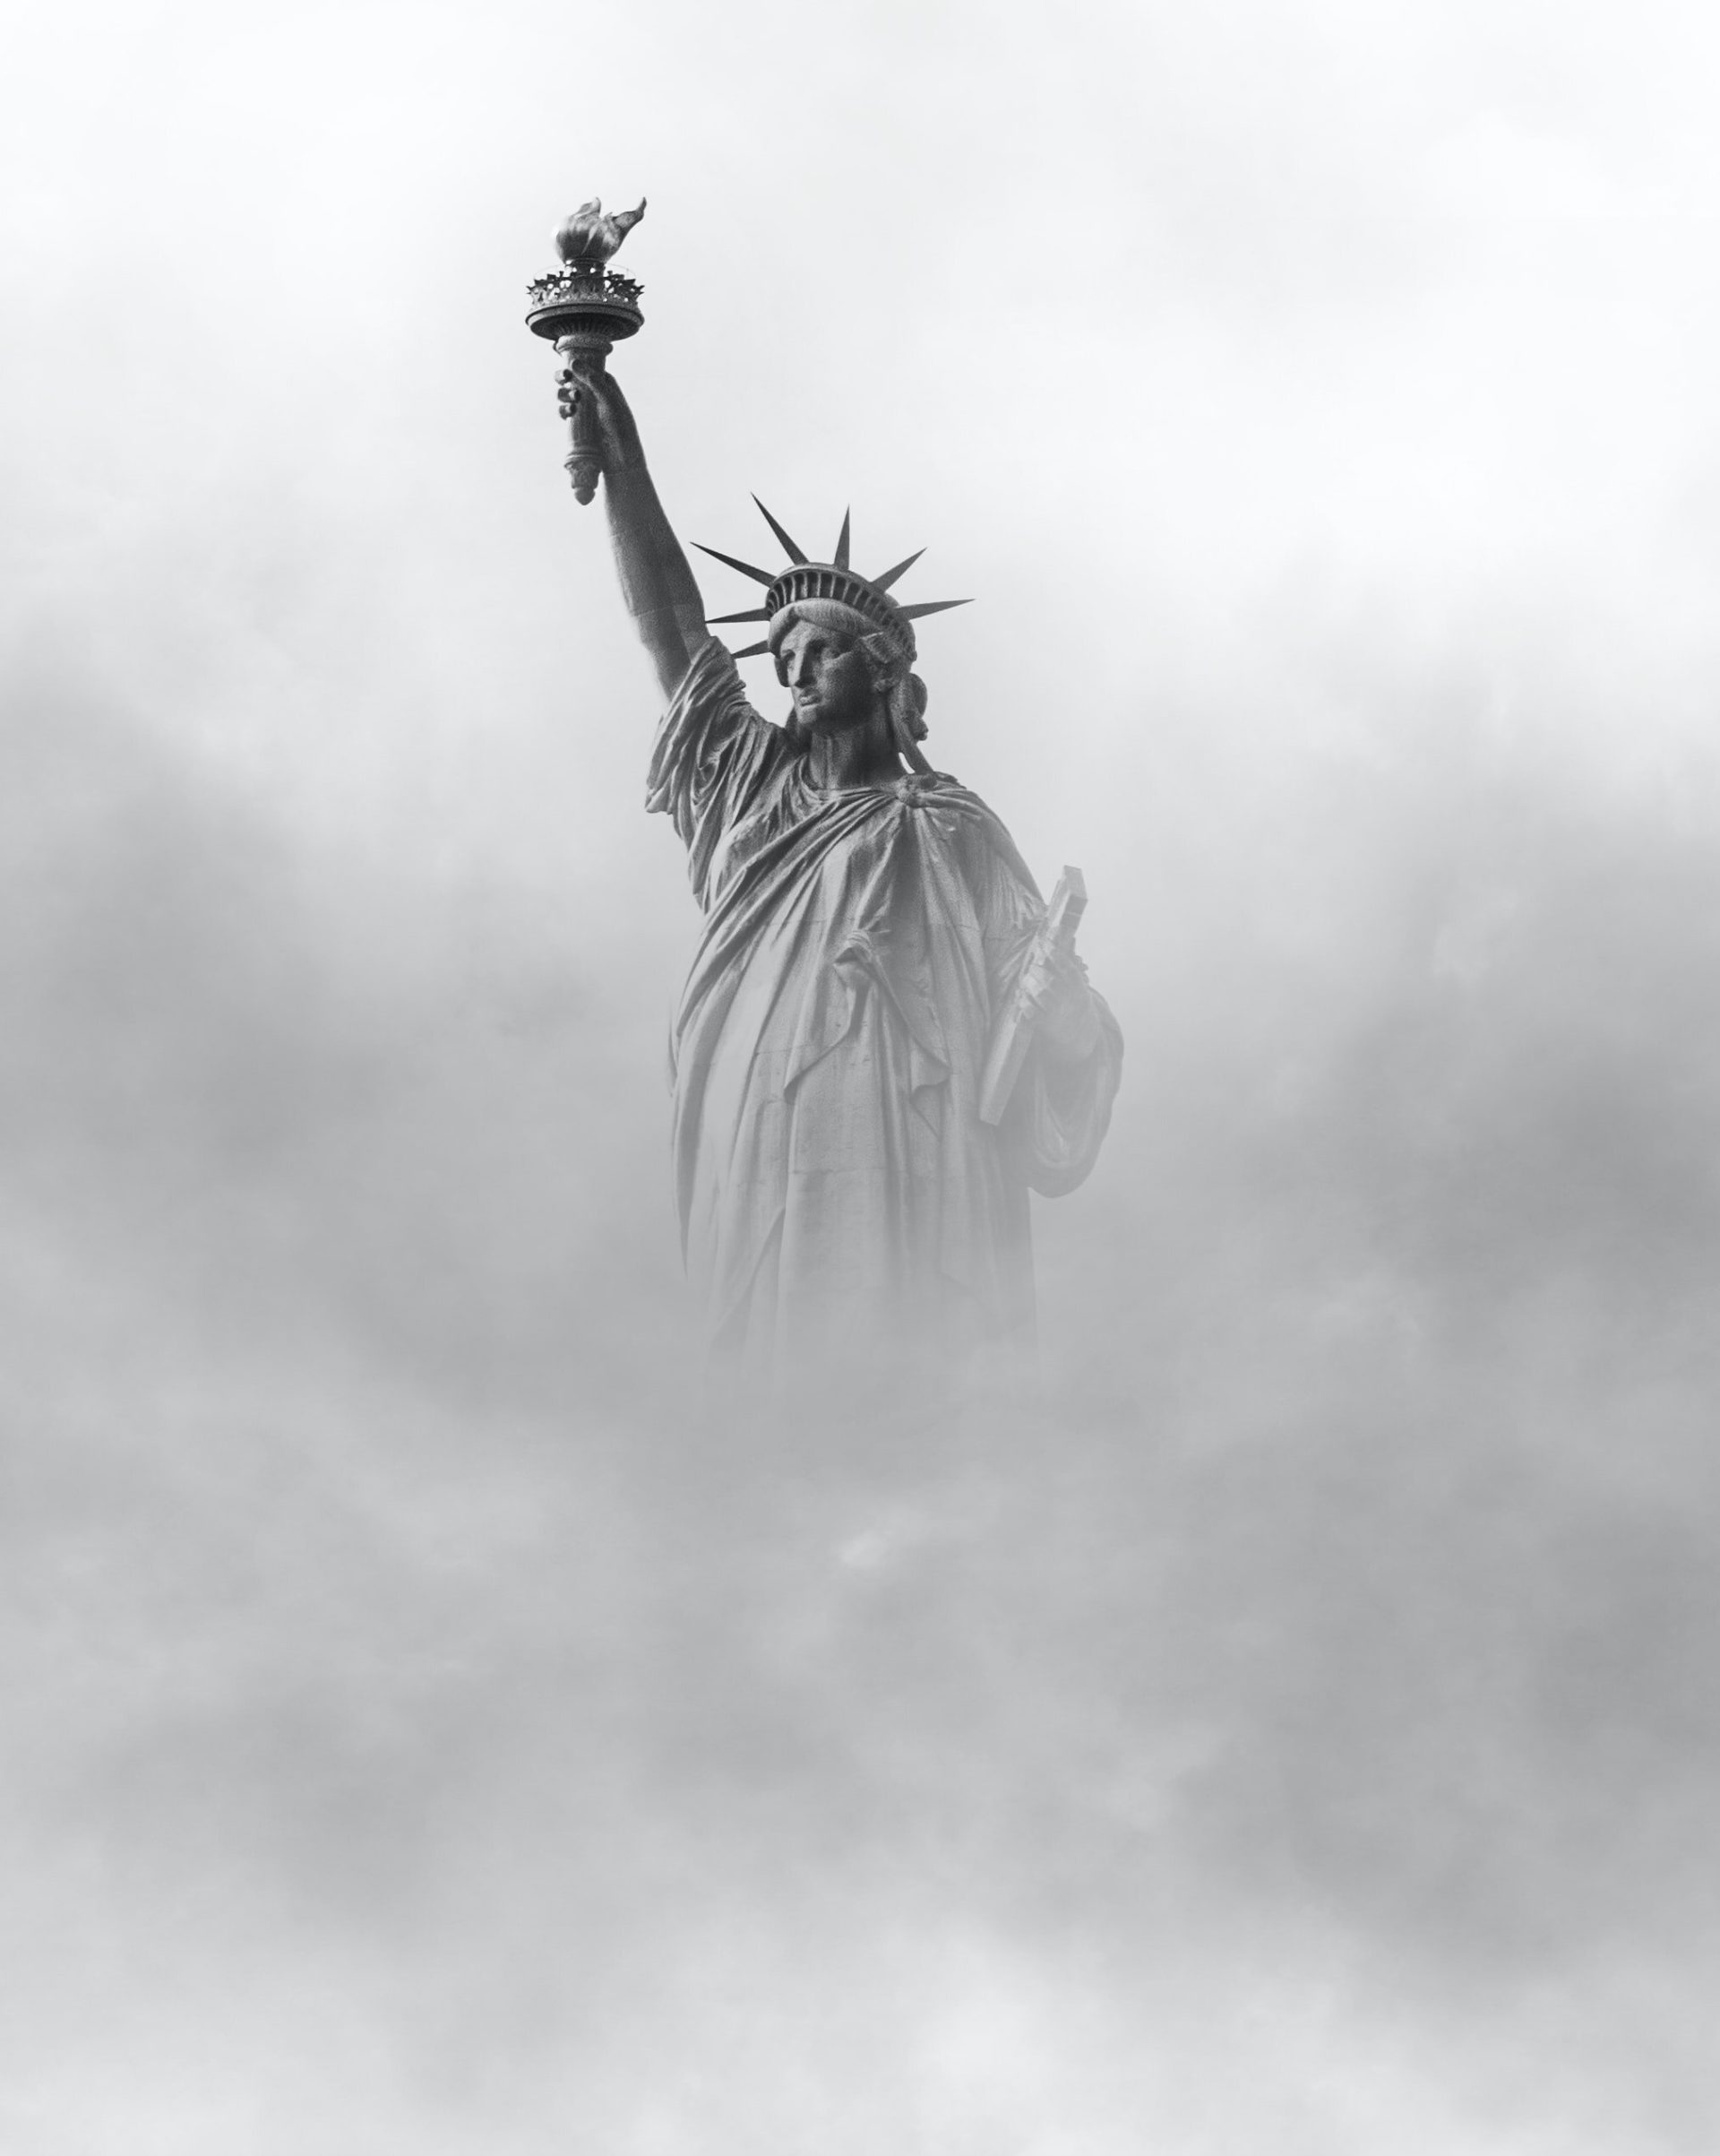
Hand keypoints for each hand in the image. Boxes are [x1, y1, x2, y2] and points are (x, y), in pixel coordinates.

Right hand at [556, 360, 645, 473]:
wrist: (621, 457)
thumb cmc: (621, 426)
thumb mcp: (609, 400)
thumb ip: (593, 381)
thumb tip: (573, 363)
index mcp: (604, 382)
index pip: (585, 365)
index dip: (572, 364)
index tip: (568, 368)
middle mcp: (593, 392)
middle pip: (570, 377)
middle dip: (562, 377)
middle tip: (564, 378)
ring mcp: (585, 407)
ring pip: (564, 394)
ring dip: (564, 394)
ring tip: (574, 402)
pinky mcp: (578, 422)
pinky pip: (564, 411)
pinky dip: (563, 410)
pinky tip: (570, 413)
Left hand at [1026, 945, 1100, 1063]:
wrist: (1079, 1031)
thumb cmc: (1075, 999)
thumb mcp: (1077, 982)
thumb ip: (1071, 961)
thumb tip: (1070, 937)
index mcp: (1076, 985)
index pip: (1066, 966)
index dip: (1054, 953)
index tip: (1044, 944)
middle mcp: (1067, 998)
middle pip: (1049, 980)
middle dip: (1037, 970)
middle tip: (1032, 967)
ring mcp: (1056, 1011)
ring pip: (1039, 994)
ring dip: (1029, 984)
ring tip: (1026, 980)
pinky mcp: (1045, 1023)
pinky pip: (1030, 1010)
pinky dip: (1023, 1001)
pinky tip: (1021, 995)